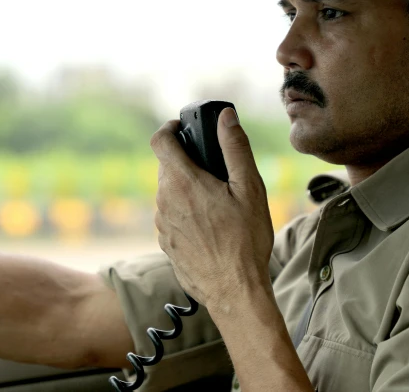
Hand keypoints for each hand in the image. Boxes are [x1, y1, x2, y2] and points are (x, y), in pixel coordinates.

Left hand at [150, 108, 273, 307]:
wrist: (234, 291)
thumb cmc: (245, 240)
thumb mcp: (250, 189)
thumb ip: (235, 148)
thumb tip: (225, 117)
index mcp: (182, 181)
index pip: (159, 140)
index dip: (169, 128)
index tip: (182, 127)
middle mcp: (164, 200)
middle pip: (166, 167)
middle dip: (186, 161)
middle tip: (214, 169)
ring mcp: (162, 223)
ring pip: (168, 192)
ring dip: (186, 188)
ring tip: (217, 201)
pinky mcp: (165, 242)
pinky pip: (171, 216)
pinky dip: (185, 211)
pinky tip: (210, 225)